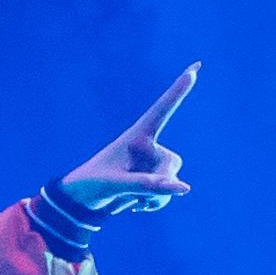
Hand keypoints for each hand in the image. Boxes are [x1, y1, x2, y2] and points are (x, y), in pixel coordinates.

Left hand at [45, 62, 199, 229]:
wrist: (81, 202)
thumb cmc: (91, 185)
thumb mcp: (115, 185)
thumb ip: (147, 185)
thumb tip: (185, 188)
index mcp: (135, 137)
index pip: (161, 110)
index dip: (178, 90)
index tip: (194, 69)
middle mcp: (147, 147)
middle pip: (171, 162)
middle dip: (159, 183)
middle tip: (135, 194)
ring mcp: (151, 163)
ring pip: (173, 180)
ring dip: (157, 196)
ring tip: (131, 200)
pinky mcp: (154, 179)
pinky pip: (170, 191)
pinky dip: (157, 202)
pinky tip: (137, 205)